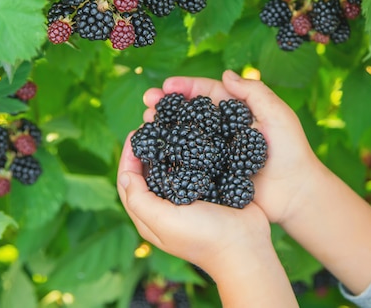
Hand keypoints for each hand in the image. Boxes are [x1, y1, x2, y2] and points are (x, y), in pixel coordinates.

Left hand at [117, 132, 273, 275]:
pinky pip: (195, 166)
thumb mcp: (163, 221)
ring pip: (172, 167)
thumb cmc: (202, 236)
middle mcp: (166, 206)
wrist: (244, 245)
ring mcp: (189, 198)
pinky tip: (195, 136)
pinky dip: (192, 151)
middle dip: (147, 148)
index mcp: (150, 216)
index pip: (128, 183)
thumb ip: (139, 199)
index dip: (128, 158)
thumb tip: (125, 174)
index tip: (135, 134)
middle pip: (148, 172)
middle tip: (152, 124)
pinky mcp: (209, 190)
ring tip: (171, 125)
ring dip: (169, 146)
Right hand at [141, 70, 326, 224]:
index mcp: (236, 113)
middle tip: (147, 103)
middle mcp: (222, 131)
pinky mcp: (212, 175)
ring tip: (145, 124)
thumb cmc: (291, 151)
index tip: (165, 86)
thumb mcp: (278, 115)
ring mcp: (215, 153)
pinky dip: (171, 157)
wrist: (296, 193)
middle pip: (190, 113)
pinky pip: (188, 164)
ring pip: (185, 137)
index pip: (207, 94)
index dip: (185, 88)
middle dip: (167, 106)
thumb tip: (225, 74)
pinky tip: (154, 154)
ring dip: (164, 128)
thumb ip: (254, 93)